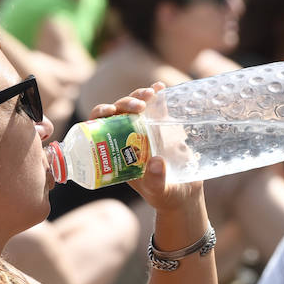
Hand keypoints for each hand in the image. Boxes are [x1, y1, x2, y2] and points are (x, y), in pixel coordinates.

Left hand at [88, 84, 203, 211]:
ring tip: (151, 93)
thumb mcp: (159, 191)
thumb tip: (156, 162)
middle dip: (124, 103)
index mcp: (117, 153)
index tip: (110, 111)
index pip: (99, 128)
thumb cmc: (165, 196)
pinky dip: (158, 96)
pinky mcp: (163, 127)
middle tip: (139, 106)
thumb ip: (156, 181)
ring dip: (139, 96)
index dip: (100, 115)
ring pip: (136, 107)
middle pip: (118, 112)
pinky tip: (161, 87)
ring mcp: (145, 131)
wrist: (184, 194)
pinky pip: (157, 108)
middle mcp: (128, 138)